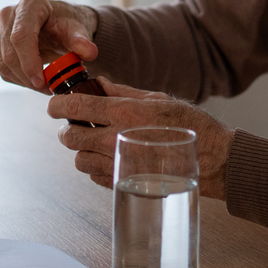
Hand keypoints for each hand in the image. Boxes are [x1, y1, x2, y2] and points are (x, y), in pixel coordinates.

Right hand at [0, 0, 98, 90]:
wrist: (61, 25)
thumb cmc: (68, 24)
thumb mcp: (78, 30)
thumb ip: (82, 41)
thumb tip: (89, 52)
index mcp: (29, 5)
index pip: (21, 36)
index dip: (29, 61)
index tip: (42, 82)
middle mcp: (9, 14)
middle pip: (10, 54)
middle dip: (29, 77)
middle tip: (50, 88)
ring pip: (3, 64)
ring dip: (25, 81)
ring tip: (47, 85)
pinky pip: (2, 69)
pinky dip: (20, 80)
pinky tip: (37, 80)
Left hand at [50, 79, 234, 199]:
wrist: (212, 160)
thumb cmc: (190, 125)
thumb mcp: (158, 99)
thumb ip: (123, 92)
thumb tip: (100, 84)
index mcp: (124, 113)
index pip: (75, 107)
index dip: (57, 105)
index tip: (54, 105)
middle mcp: (116, 140)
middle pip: (70, 137)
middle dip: (69, 129)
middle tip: (78, 124)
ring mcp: (118, 166)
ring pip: (78, 160)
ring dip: (82, 150)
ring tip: (97, 142)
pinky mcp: (123, 184)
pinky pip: (93, 176)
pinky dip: (95, 166)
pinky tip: (110, 157)